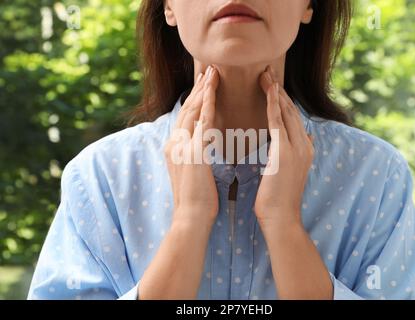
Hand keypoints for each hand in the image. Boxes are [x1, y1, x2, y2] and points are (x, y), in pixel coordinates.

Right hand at [164, 65, 219, 229]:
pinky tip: (212, 90)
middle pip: (186, 109)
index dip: (194, 101)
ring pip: (192, 110)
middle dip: (197, 89)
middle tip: (207, 70)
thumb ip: (195, 155)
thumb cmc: (197, 201)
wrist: (190, 219)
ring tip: (211, 72)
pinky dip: (207, 104)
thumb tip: (204, 144)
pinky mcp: (192, 152)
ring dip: (202, 90)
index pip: (185, 119)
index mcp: (174, 149)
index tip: (203, 86)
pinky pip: (201, 122)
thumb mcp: (194, 173)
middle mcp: (174, 144)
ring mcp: (181, 147)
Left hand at [254, 66, 314, 228]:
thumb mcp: (286, 173)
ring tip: (266, 73)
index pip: (293, 118)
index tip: (272, 85)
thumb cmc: (277, 200)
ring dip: (276, 91)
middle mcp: (304, 145)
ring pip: (286, 111)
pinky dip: (273, 103)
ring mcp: (298, 148)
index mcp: (304, 149)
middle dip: (279, 89)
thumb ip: (291, 155)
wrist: (281, 219)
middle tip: (268, 70)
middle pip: (291, 110)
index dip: (283, 100)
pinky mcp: (286, 152)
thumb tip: (298, 140)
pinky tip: (268, 89)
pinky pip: (278, 121)